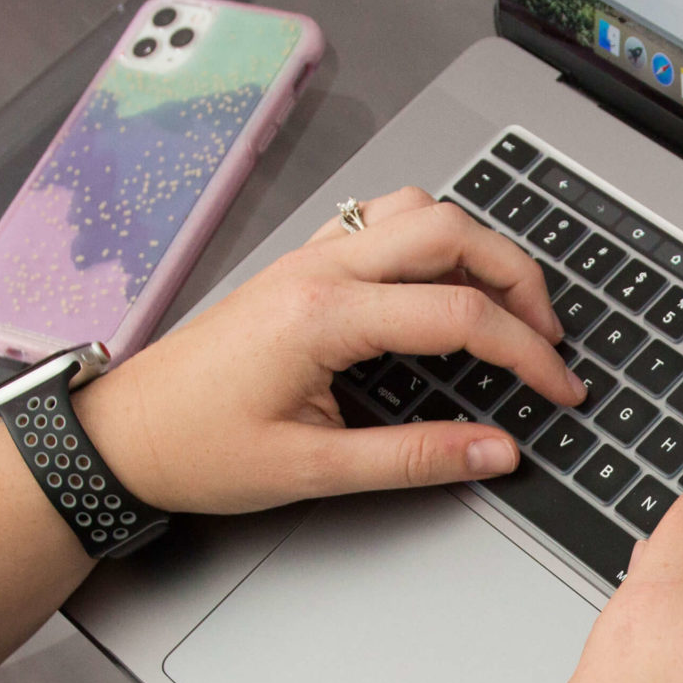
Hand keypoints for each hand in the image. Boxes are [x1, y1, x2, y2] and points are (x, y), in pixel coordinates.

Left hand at [71, 188, 584, 514]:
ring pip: (419, 211)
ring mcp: (308, 258)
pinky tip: (445, 288)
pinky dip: (433, 243)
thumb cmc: (197, 450)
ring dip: (477, 249)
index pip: (459, 316)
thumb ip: (414, 458)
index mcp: (323, 316)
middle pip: (452, 232)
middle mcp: (319, 269)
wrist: (122, 434)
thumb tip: (496, 453)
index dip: (527, 353)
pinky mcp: (300, 265)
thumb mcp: (314, 471)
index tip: (560, 389)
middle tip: (549, 338)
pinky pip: (382, 223)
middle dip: (519, 279)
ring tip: (507, 308)